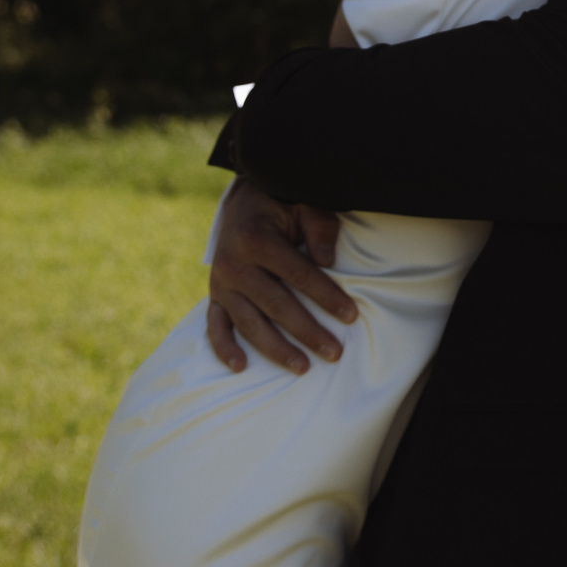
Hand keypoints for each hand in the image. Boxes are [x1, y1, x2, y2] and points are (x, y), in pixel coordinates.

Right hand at [205, 177, 356, 374]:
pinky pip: (215, 325)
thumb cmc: (282, 203)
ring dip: (275, 349)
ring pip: (249, 323)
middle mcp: (234, 264)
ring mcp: (221, 282)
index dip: (326, 296)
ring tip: (303, 367)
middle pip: (276, 305)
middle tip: (334, 353)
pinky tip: (241, 367)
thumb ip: (319, 226)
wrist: (244, 199)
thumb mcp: (304, 203)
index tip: (351, 316)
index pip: (299, 275)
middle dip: (308, 332)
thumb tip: (328, 261)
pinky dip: (224, 347)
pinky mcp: (214, 295)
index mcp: (256, 239)